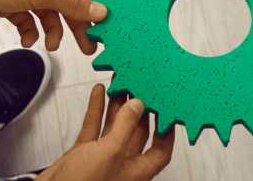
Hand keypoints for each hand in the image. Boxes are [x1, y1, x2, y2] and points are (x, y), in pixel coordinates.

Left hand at [0, 0, 104, 51]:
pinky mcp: (8, 3)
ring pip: (47, 13)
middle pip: (65, 2)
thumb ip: (72, 4)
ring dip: (50, 30)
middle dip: (74, 24)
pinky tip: (27, 40)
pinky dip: (30, 31)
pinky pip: (27, 20)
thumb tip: (100, 12)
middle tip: (87, 46)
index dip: (91, 5)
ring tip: (50, 45)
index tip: (102, 25)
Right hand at [39, 86, 173, 180]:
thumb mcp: (110, 153)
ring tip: (121, 82)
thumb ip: (125, 127)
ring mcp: (102, 158)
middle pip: (137, 132)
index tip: (168, 109)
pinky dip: (96, 109)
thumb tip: (138, 106)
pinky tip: (98, 92)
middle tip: (142, 86)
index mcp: (136, 171)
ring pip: (114, 127)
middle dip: (139, 109)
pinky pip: (94, 128)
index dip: (166, 130)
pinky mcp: (83, 154)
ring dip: (117, 105)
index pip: (161, 149)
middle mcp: (121, 164)